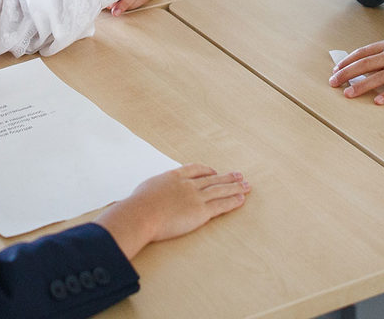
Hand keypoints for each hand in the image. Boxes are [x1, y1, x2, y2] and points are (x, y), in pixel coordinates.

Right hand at [95, 164, 249, 259]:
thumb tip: (144, 199)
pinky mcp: (200, 212)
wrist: (141, 214)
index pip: (194, 170)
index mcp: (173, 177)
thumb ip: (151, 193)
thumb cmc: (136, 206)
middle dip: (227, 177)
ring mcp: (195, 197)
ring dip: (235, 187)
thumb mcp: (144, 192)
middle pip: (212, 178)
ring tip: (247, 185)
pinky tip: (242, 199)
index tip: (213, 171)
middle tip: (239, 174)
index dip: (206, 170)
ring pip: (220, 190)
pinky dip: (233, 201)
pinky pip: (221, 205)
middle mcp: (187, 184)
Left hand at [329, 33, 383, 104]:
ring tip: (347, 94)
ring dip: (360, 86)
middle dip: (346, 74)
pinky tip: (377, 102)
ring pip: (378, 77)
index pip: (362, 53)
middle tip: (333, 82)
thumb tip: (365, 64)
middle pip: (365, 64)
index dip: (347, 62)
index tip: (335, 69)